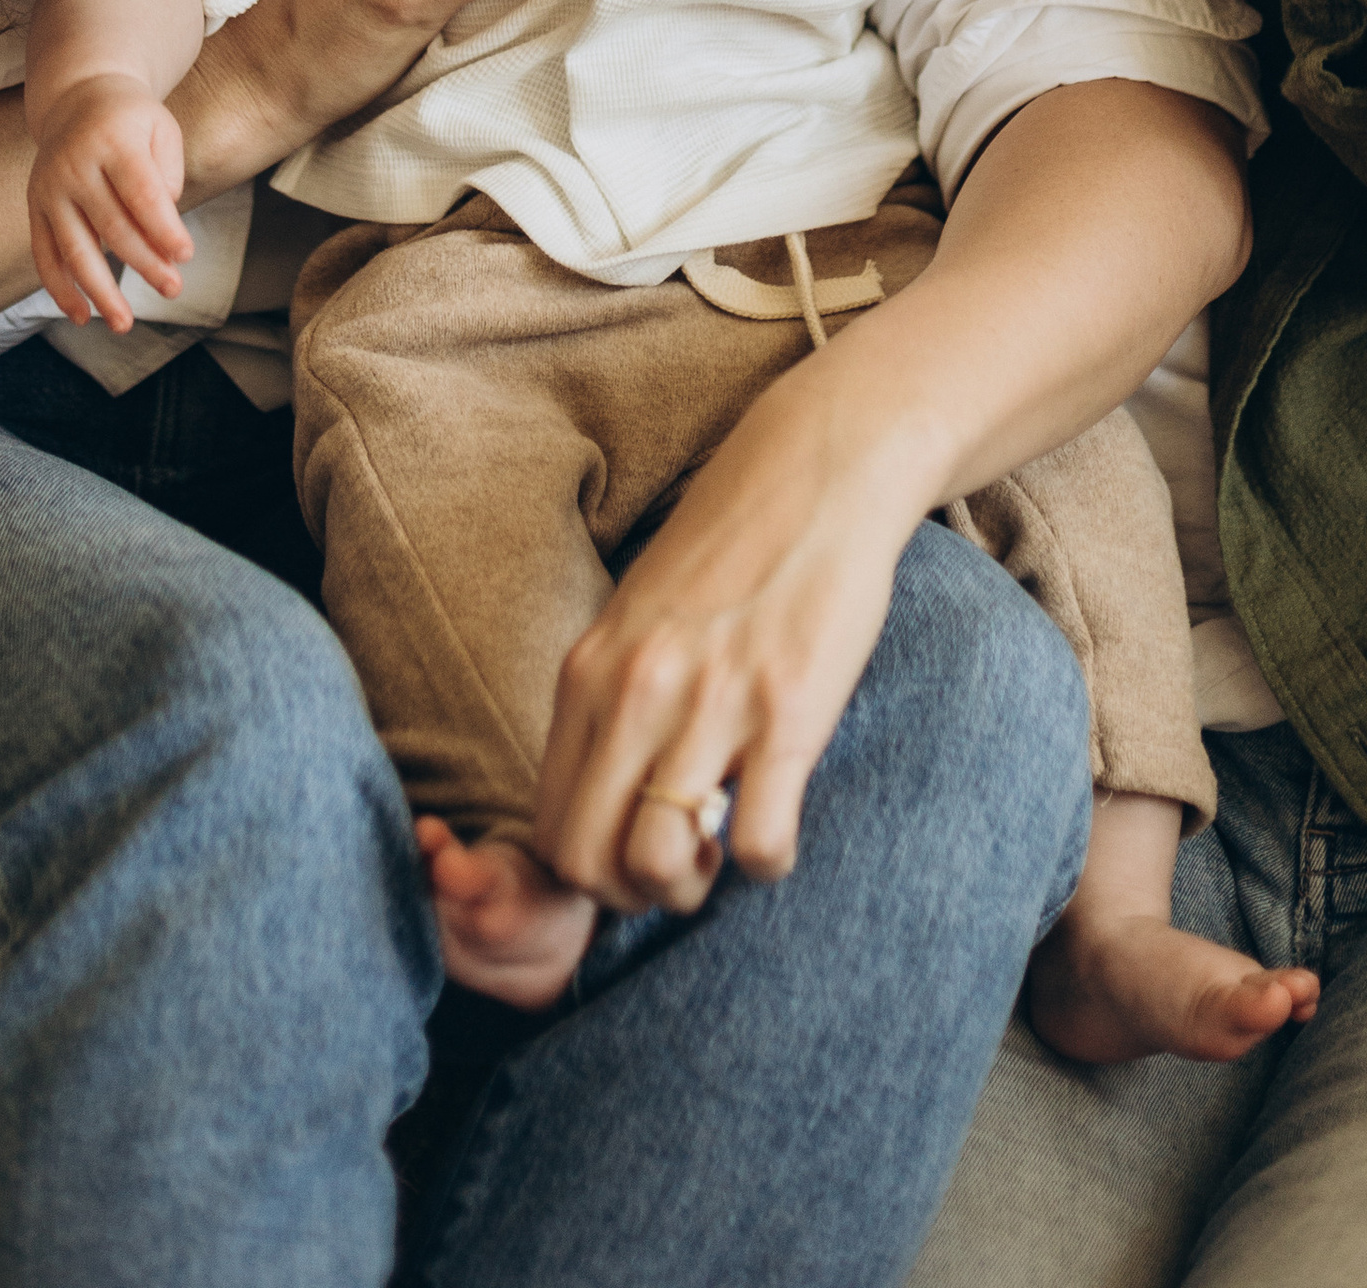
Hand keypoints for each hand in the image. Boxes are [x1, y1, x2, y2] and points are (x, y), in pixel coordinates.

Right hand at [27, 72, 192, 333]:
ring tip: (123, 323)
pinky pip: (44, 255)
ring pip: (74, 249)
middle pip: (112, 226)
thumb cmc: (131, 120)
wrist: (77, 97)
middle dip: (145, 263)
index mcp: (112, 141)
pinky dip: (60, 289)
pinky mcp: (34, 207)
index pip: (141, 192)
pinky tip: (82, 316)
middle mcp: (74, 165)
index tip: (184, 256)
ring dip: (100, 291)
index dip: (163, 227)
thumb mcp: (161, 129)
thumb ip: (167, 176)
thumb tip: (163, 232)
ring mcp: (49, 188)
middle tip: (172, 289)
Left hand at [534, 369, 921, 920]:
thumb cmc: (732, 548)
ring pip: (658, 867)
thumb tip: (601, 791)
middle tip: (679, 867)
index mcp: (590, 671)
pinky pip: (757, 845)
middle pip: (586, 863)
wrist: (819, 470)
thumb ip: (612, 696)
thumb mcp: (639, 616)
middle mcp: (636, 690)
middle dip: (631, 896)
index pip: (547, 827)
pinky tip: (780, 823)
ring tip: (722, 844)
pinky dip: (767, 861)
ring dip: (693, 888)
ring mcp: (709, 703)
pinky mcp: (787, 711)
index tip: (633, 851)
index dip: (588, 871)